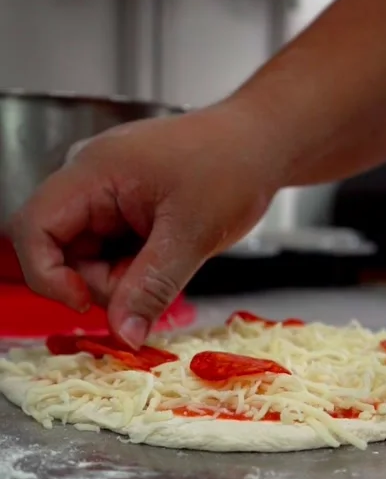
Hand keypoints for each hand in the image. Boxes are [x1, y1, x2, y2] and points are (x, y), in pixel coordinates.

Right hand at [10, 100, 282, 346]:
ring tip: (169, 257)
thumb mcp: (192, 233)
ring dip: (122, 277)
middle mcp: (88, 181)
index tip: (88, 303)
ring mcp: (104, 196)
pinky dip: (133, 268)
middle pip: (59, 252)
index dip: (47, 275)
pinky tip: (166, 252)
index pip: (33, 228)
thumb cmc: (232, 165)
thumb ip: (151, 287)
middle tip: (152, 279)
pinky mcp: (120, 210)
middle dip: (100, 281)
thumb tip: (123, 335)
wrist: (260, 144)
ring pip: (86, 260)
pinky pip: (109, 254)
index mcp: (93, 172)